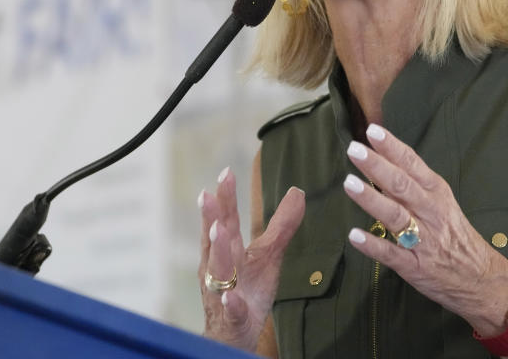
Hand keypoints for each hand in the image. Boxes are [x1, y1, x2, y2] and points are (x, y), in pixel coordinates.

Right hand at [198, 167, 304, 351]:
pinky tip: (232, 297)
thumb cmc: (249, 290)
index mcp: (229, 250)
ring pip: (217, 270)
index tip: (226, 172)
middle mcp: (219, 268)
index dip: (225, 198)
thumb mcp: (269, 255)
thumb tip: (298, 191)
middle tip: (209, 194)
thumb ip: (281, 225)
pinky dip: (231, 303)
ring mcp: (223, 293)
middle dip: (212, 216)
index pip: (226, 220)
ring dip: (218, 249)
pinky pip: (231, 310)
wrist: (235, 334)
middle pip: (216, 238)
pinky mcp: (233, 318)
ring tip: (218, 229)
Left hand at [343, 124, 507, 335]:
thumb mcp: (441, 202)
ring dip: (371, 200)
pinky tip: (355, 236)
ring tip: (349, 184)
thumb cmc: (455, 234)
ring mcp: (423, 240)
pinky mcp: (415, 266)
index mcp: (436, 193)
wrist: (481, 278)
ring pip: (395, 216)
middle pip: (401, 185)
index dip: (391, 147)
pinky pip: (392, 254)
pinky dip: (373, 245)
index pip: (412, 163)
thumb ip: (411, 184)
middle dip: (377, 167)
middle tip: (354, 150)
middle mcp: (430, 212)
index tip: (372, 131)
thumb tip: (379, 161)